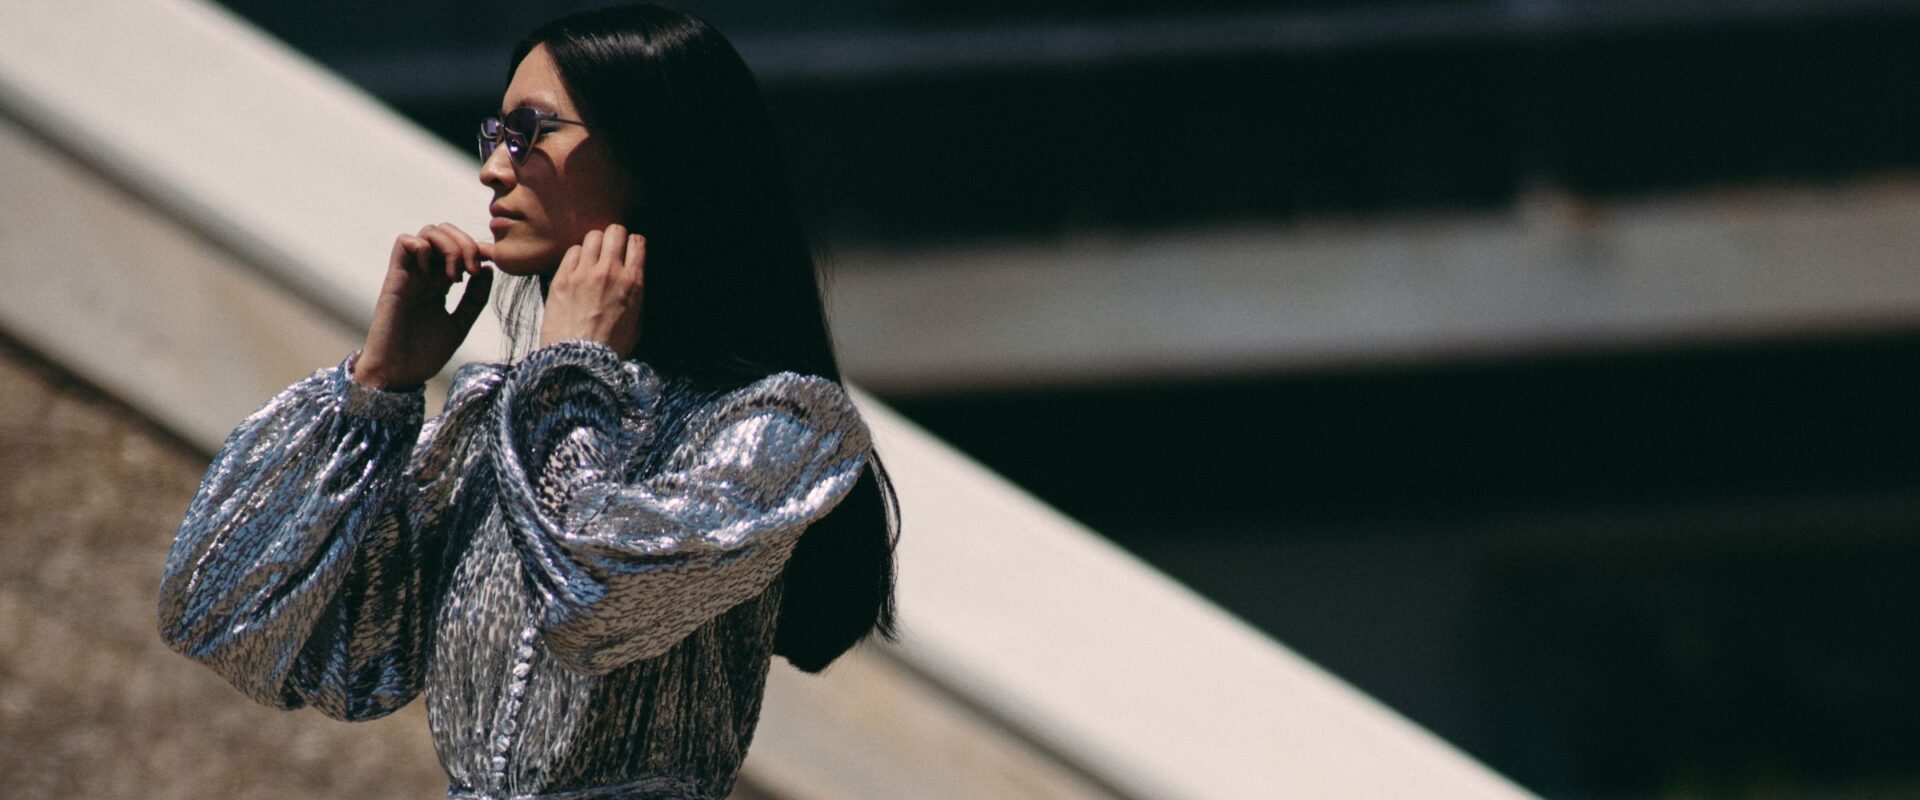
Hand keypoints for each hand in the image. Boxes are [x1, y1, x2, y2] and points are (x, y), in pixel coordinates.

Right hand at [353, 223, 493, 389]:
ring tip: (455, 274)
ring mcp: (410, 274)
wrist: (399, 373)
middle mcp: (425, 274)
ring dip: (448, 245)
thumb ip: (475, 298)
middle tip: (473, 269)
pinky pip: (404, 243)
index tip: (491, 265)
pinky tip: (433, 271)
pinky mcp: (395, 278)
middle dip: (466, 243)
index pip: (459, 248)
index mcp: (440, 284)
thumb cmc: (425, 354)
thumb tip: (489, 269)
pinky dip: (423, 246)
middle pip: (445, 233)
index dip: (478, 249)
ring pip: (428, 232)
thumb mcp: (461, 324)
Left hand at [538, 223, 645, 356]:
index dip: (632, 244)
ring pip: (592, 237)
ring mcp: (584, 273)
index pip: (637, 241)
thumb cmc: (610, 347)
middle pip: (614, 231)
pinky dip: (576, 257)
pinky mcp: (562, 278)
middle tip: (609, 251)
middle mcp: (610, 272)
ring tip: (591, 259)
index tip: (628, 252)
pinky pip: (571, 252)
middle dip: (614, 238)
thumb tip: (633, 277)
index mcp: (633, 282)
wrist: (579, 361)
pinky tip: (576, 270)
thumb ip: (636, 293)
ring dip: (594, 245)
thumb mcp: (637, 320)